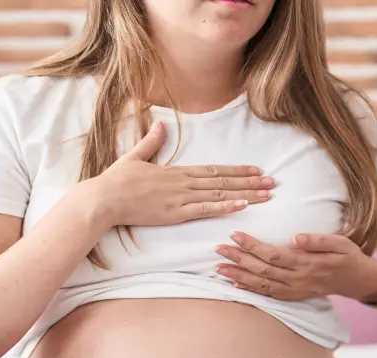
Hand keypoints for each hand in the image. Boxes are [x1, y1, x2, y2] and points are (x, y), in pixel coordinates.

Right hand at [92, 121, 273, 228]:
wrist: (104, 198)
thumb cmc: (116, 181)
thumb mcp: (134, 157)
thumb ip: (150, 142)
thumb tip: (160, 124)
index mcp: (176, 172)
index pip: (213, 170)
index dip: (236, 170)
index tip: (255, 170)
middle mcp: (183, 183)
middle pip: (223, 181)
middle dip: (249, 182)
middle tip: (272, 182)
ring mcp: (180, 198)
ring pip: (219, 194)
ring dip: (244, 194)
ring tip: (266, 195)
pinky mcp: (174, 213)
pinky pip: (204, 210)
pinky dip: (224, 207)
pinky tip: (241, 206)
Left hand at [214, 231, 376, 300]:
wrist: (358, 281)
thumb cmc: (348, 257)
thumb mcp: (341, 243)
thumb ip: (318, 240)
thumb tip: (295, 237)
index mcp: (306, 264)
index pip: (272, 254)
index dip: (252, 245)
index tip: (235, 235)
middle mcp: (297, 280)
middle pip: (262, 270)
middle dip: (238, 259)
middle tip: (218, 249)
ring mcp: (295, 291)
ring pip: (261, 284)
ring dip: (238, 276)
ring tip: (219, 268)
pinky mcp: (294, 296)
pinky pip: (268, 295)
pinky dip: (251, 290)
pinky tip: (235, 284)